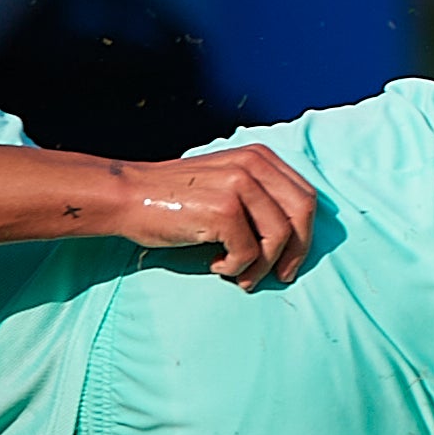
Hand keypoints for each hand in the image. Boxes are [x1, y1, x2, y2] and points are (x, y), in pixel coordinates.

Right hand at [110, 143, 319, 284]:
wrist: (128, 196)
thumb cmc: (176, 200)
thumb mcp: (226, 184)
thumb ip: (259, 197)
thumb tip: (294, 240)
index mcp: (260, 157)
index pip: (305, 197)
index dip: (304, 234)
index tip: (290, 261)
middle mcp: (254, 164)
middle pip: (302, 214)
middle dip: (296, 252)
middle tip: (279, 276)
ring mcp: (239, 184)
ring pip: (279, 237)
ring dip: (262, 267)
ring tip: (240, 277)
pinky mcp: (223, 209)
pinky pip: (248, 252)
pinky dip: (235, 267)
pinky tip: (215, 265)